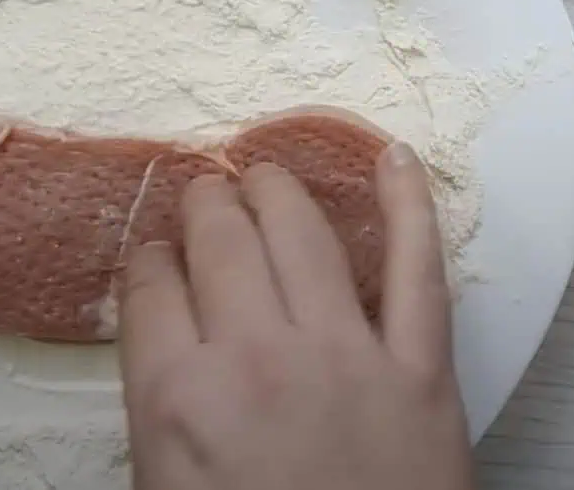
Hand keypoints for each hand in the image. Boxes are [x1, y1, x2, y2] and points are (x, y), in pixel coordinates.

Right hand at [119, 143, 474, 489]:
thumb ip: (162, 415)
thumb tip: (166, 360)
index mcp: (176, 398)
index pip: (150, 286)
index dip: (152, 259)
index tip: (158, 253)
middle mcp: (256, 357)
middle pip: (221, 242)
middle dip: (208, 205)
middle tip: (208, 193)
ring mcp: (346, 355)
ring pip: (304, 234)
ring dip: (279, 189)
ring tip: (266, 172)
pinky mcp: (423, 370)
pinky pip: (418, 268)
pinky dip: (411, 203)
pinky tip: (396, 159)